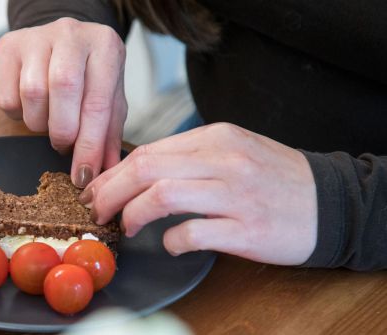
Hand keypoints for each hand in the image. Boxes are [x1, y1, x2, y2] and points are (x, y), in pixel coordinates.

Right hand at [0, 18, 127, 187]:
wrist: (63, 42)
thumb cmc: (90, 75)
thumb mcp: (109, 99)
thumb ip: (108, 135)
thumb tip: (104, 173)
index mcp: (105, 45)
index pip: (98, 102)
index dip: (90, 146)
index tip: (84, 175)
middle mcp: (71, 34)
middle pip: (62, 88)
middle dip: (63, 131)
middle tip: (63, 145)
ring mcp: (36, 37)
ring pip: (31, 93)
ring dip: (39, 123)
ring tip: (49, 121)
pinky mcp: (7, 46)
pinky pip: (5, 97)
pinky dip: (17, 114)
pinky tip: (31, 107)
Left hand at [80, 123, 317, 264]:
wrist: (330, 201)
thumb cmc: (274, 178)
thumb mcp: (232, 151)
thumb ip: (188, 157)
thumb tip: (137, 172)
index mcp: (216, 137)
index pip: (148, 150)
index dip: (113, 173)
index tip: (96, 189)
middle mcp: (224, 159)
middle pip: (146, 168)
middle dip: (110, 191)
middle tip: (96, 210)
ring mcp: (235, 194)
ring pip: (162, 195)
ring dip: (132, 213)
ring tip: (125, 226)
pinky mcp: (247, 228)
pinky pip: (193, 233)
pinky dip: (171, 240)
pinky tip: (170, 244)